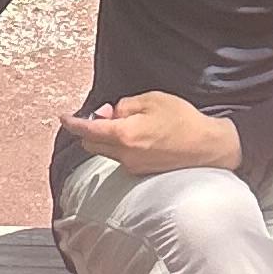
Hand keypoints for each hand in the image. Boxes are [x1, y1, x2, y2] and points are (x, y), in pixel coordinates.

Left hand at [63, 90, 241, 173]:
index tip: (64, 118)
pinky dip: (122, 147)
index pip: (88, 131)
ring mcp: (132, 167)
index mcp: (124, 135)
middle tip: (109, 114)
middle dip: (92, 130)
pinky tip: (141, 137)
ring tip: (131, 124)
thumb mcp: (152, 100)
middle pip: (92, 144)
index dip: (73, 123)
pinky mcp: (141, 173)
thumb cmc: (182, 120)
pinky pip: (122, 158)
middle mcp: (124, 155)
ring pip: (107, 152)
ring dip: (108, 139)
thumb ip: (123, 106)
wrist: (208, 147)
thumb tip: (108, 114)